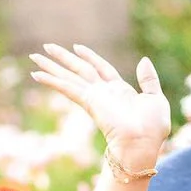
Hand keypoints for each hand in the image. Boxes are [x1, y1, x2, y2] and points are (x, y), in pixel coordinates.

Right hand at [30, 44, 170, 181]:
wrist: (142, 143)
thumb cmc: (152, 128)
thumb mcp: (155, 98)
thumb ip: (149, 79)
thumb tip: (144, 60)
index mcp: (119, 90)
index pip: (101, 68)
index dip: (90, 56)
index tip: (77, 47)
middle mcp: (103, 92)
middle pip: (79, 69)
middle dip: (63, 58)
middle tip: (46, 48)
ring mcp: (94, 97)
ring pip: (69, 77)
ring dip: (51, 66)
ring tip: (34, 57)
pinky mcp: (88, 102)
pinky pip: (67, 88)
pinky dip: (52, 81)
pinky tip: (37, 75)